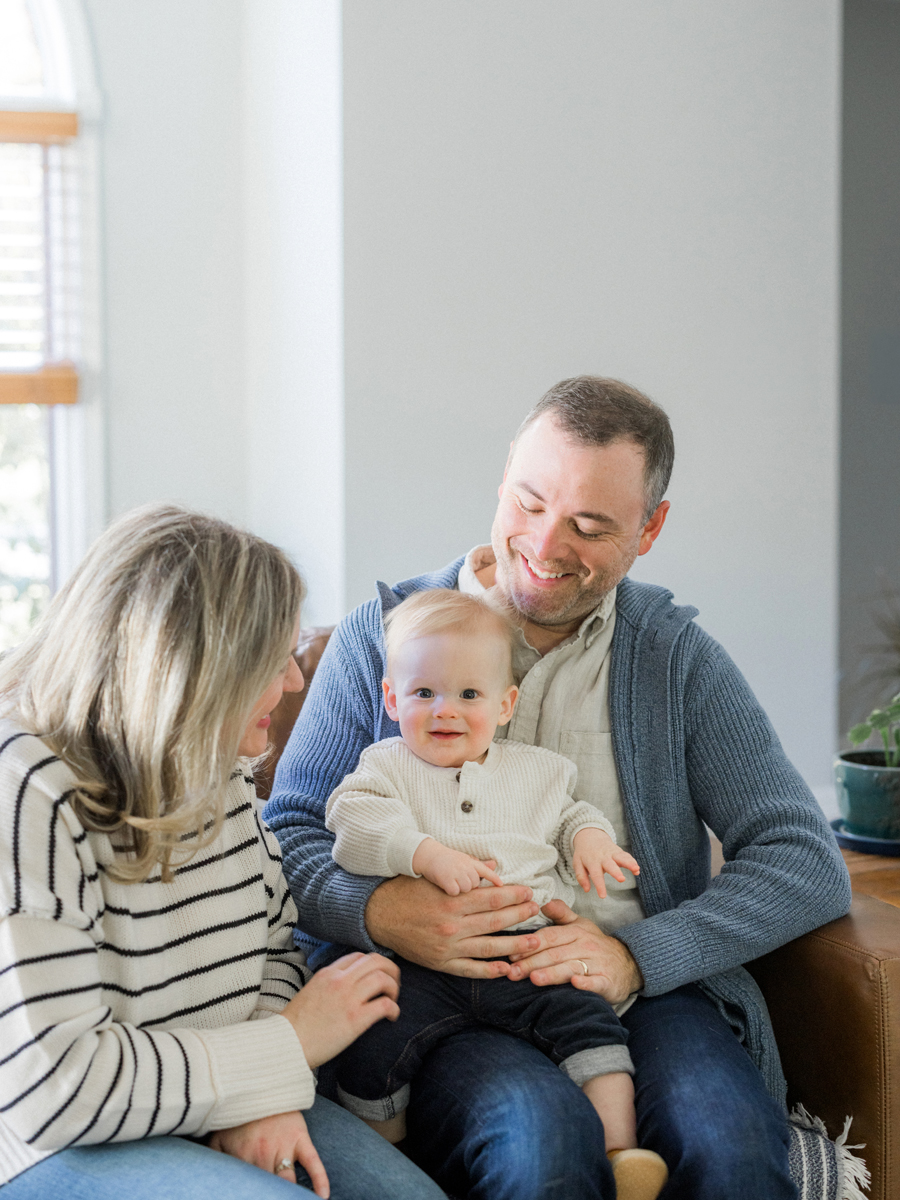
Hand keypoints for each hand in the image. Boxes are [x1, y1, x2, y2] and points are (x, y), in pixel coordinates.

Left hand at [209, 1110, 328, 1197]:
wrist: (261, 1082)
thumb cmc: (240, 1114)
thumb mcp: (219, 1136)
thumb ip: (214, 1158)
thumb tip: (210, 1179)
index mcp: (243, 1156)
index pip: (248, 1186)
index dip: (252, 1193)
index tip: (252, 1196)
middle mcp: (263, 1154)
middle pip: (270, 1187)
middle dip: (271, 1194)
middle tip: (272, 1196)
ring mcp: (284, 1146)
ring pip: (288, 1181)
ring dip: (291, 1193)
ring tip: (294, 1199)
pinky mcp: (301, 1138)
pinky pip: (314, 1162)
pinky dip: (320, 1180)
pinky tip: (322, 1196)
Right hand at [281, 952, 399, 1067]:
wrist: (285, 1044)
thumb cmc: (296, 1024)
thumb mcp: (310, 992)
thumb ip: (328, 984)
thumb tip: (346, 987)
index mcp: (328, 973)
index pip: (359, 957)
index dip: (373, 965)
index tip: (378, 976)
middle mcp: (339, 980)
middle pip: (376, 961)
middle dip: (390, 969)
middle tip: (393, 983)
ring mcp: (348, 998)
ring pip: (383, 978)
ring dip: (394, 988)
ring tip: (393, 999)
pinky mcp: (355, 1019)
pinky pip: (385, 1004)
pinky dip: (394, 1009)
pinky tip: (392, 1017)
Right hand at [365, 874, 541, 977]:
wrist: (379, 916)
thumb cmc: (408, 891)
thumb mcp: (434, 877)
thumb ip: (466, 873)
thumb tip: (494, 866)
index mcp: (451, 902)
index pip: (491, 898)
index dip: (513, 895)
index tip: (529, 892)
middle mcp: (452, 926)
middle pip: (494, 922)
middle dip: (519, 916)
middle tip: (537, 911)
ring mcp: (447, 947)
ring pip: (488, 948)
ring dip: (514, 945)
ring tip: (534, 941)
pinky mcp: (441, 963)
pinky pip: (470, 969)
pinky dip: (489, 971)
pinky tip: (507, 969)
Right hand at [412, 838, 503, 894]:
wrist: (425, 856)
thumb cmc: (444, 860)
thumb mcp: (462, 859)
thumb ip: (478, 865)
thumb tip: (494, 864)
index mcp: (470, 862)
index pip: (486, 870)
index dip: (494, 878)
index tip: (502, 885)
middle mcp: (465, 866)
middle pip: (476, 883)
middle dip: (470, 885)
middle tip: (459, 881)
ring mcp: (457, 873)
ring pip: (466, 889)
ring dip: (460, 890)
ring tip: (451, 884)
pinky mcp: (447, 880)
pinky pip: (455, 892)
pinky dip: (450, 892)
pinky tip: (444, 887)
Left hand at [506, 900, 643, 1003]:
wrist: (627, 964)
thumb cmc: (595, 945)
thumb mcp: (580, 925)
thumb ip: (561, 914)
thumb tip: (542, 901)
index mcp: (575, 932)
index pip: (549, 937)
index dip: (530, 945)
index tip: (511, 954)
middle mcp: (585, 946)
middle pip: (555, 954)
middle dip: (532, 963)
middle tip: (512, 972)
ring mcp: (597, 964)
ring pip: (571, 968)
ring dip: (552, 974)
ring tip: (534, 979)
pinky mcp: (607, 981)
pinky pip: (596, 982)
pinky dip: (586, 983)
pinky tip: (575, 985)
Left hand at [572, 827, 639, 898]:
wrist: (590, 836)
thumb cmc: (584, 854)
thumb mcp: (578, 863)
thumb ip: (581, 877)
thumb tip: (586, 890)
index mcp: (592, 861)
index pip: (596, 875)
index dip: (600, 886)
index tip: (603, 896)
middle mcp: (603, 857)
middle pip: (610, 865)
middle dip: (616, 872)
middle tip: (622, 879)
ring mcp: (611, 853)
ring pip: (621, 857)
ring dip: (629, 863)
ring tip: (636, 869)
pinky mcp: (618, 851)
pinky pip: (626, 856)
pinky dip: (632, 861)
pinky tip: (637, 869)